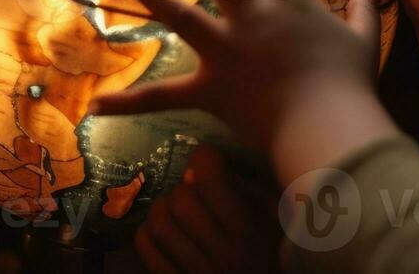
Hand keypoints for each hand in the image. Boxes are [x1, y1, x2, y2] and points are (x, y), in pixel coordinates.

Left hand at [89, 0, 389, 165]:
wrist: (329, 125)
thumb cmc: (351, 84)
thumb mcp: (363, 41)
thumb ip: (365, 10)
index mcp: (289, 2)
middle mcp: (253, 17)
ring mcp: (227, 50)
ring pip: (181, 13)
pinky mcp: (211, 88)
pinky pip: (164, 96)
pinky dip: (129, 103)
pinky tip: (96, 106)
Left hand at [135, 146, 280, 273]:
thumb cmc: (266, 253)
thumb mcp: (272, 220)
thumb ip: (248, 189)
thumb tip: (207, 161)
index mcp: (247, 233)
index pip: (210, 182)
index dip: (204, 158)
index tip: (207, 157)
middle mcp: (220, 254)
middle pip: (181, 201)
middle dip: (185, 186)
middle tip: (193, 188)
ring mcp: (195, 271)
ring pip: (159, 223)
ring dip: (164, 207)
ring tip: (175, 208)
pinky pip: (146, 248)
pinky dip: (147, 232)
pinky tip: (162, 228)